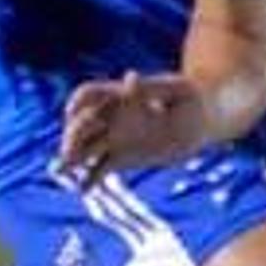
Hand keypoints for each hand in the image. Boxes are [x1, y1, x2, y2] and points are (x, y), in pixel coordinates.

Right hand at [60, 72, 208, 182]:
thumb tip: (129, 77)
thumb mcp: (177, 90)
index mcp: (120, 96)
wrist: (203, 121)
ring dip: (70, 158)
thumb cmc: (191, 99)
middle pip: (79, 124)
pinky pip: (100, 169)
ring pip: (84, 148)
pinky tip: (84, 189)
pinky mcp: (123, 158)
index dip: (76, 104)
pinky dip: (90, 179)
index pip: (88, 95)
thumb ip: (151, 87)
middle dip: (71, 136)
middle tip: (70, 153)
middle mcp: (112, 117)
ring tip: (62, 170)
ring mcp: (116, 139)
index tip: (73, 115)